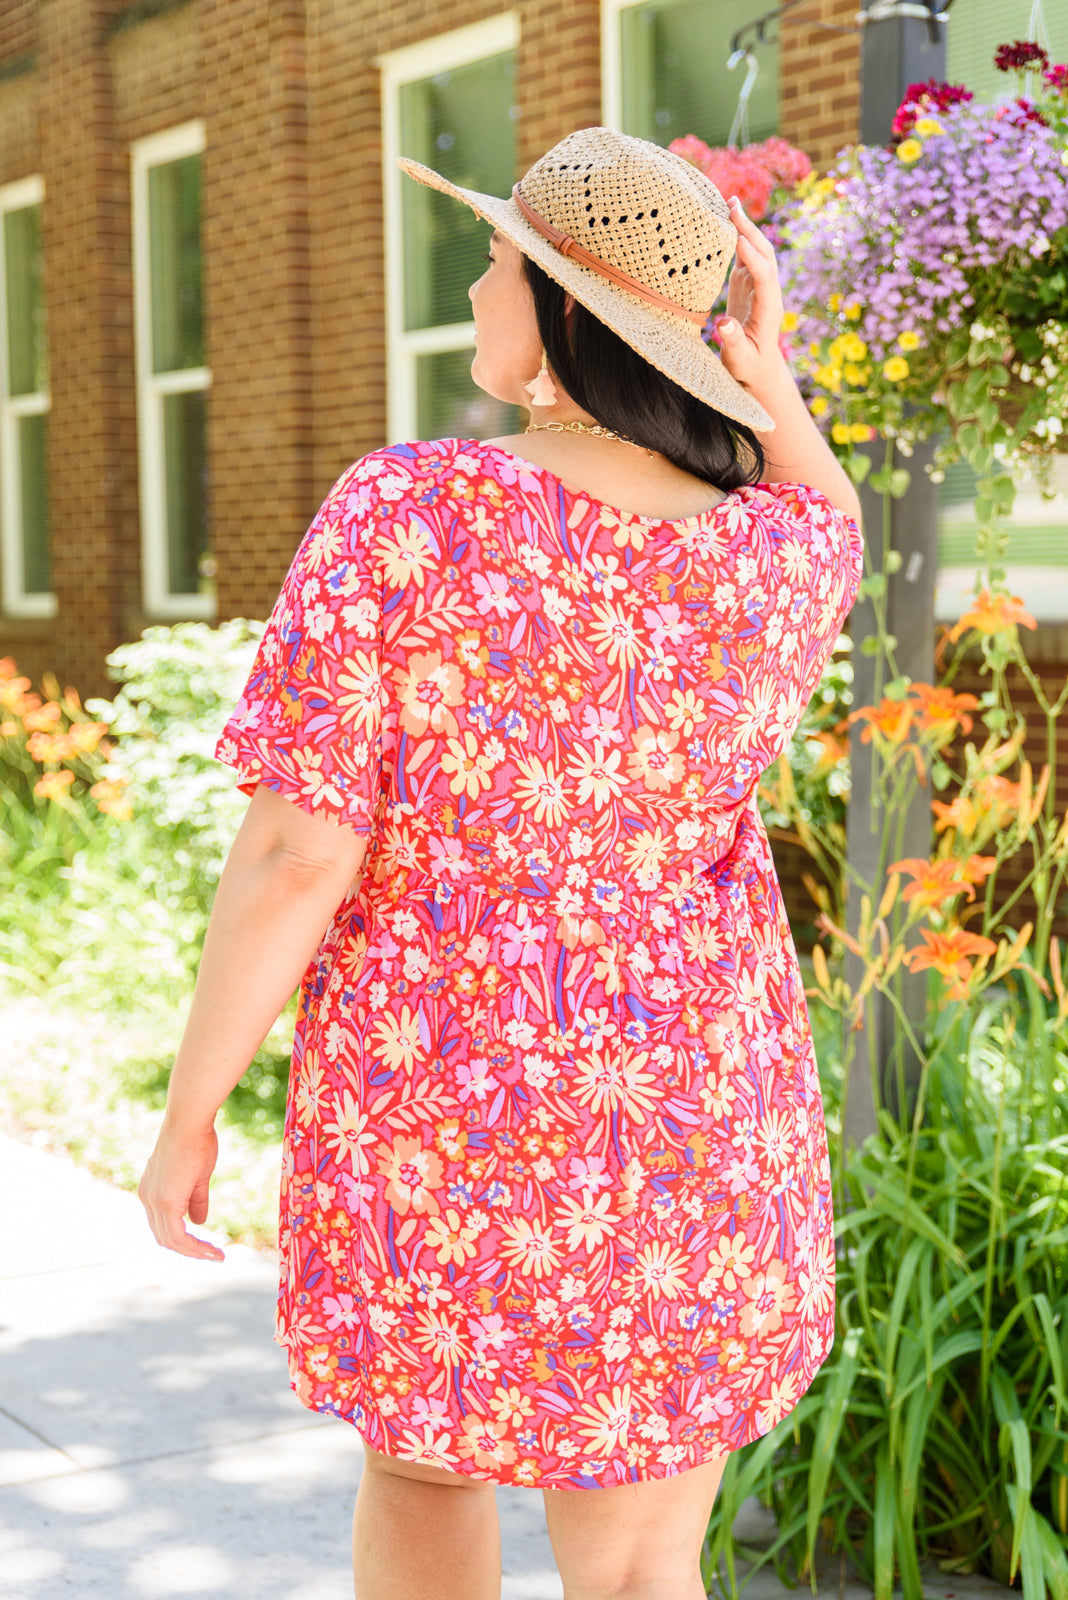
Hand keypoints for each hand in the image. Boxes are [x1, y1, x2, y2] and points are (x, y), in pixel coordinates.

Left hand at [138, 1119, 224, 1260]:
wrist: (190, 1122)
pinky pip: (178, 1237)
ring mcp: (154, 1201)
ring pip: (170, 1241)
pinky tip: (213, 1251)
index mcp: (151, 1189)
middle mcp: (147, 1198)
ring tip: (217, 1257)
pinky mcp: (166, 1203)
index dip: (182, 1237)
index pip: (162, 1223)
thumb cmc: (195, 1140)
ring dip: (194, 1253)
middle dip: (189, 1250)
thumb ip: (196, 1200)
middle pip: (164, 1237)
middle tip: (212, 1255)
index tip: (204, 1243)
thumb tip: (199, 1222)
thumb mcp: (197, 1175)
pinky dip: (195, 1248)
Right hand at [717, 196, 785, 390]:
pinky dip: (736, 235)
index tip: (737, 239)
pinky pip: (745, 254)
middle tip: (733, 207)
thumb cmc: (747, 367)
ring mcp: (758, 284)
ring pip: (756, 249)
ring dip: (745, 226)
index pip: (764, 277)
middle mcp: (767, 291)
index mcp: (769, 309)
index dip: (753, 258)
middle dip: (750, 231)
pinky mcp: (747, 282)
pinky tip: (725, 217)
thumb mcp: (740, 360)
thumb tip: (724, 324)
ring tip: (730, 202)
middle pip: (764, 254)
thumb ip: (734, 342)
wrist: (756, 367)